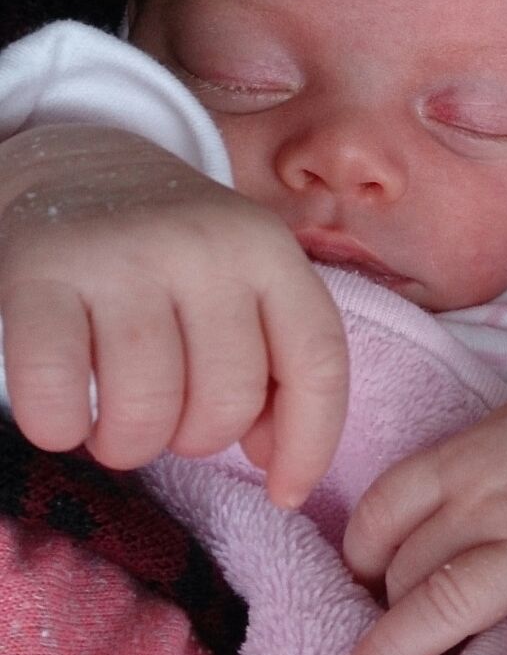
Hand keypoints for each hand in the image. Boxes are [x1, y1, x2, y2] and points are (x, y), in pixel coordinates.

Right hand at [0, 124, 347, 505]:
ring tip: (113, 417)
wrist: (74, 163)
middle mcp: (202, 246)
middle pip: (227, 402)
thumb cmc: (170, 250)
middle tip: (165, 414)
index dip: (311, 443)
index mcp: (266, 248)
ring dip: (127, 444)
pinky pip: (59, 399)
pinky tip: (64, 413)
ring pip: (147, 412)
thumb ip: (276, 358)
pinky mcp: (41, 274)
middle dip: (196, 439)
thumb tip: (277, 465)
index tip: (284, 491)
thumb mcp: (242, 278)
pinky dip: (60, 428)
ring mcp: (120, 257)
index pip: (317, 361)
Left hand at [339, 375, 506, 654]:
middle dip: (377, 626)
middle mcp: (491, 500)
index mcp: (463, 460)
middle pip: (406, 569)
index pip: (379, 514)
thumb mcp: (500, 439)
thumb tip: (396, 560)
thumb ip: (452, 487)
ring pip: (448, 603)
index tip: (364, 594)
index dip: (358, 562)